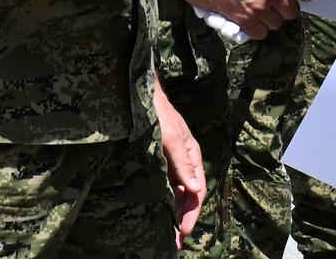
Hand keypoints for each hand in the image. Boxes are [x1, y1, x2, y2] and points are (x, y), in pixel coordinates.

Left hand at [153, 77, 204, 244]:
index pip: (197, 189)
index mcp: (192, 153)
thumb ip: (182, 162)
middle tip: (174, 242)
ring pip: (174, 192)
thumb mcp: (171, 136)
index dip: (192, 212)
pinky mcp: (154, 160)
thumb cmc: (156, 111)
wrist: (138, 93)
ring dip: (173, 212)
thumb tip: (196, 190)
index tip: (184, 232)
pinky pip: (162, 185)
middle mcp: (182, 160)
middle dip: (183, 218)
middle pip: (187, 195)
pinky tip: (156, 213)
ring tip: (166, 234)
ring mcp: (168, 160)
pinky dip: (162, 201)